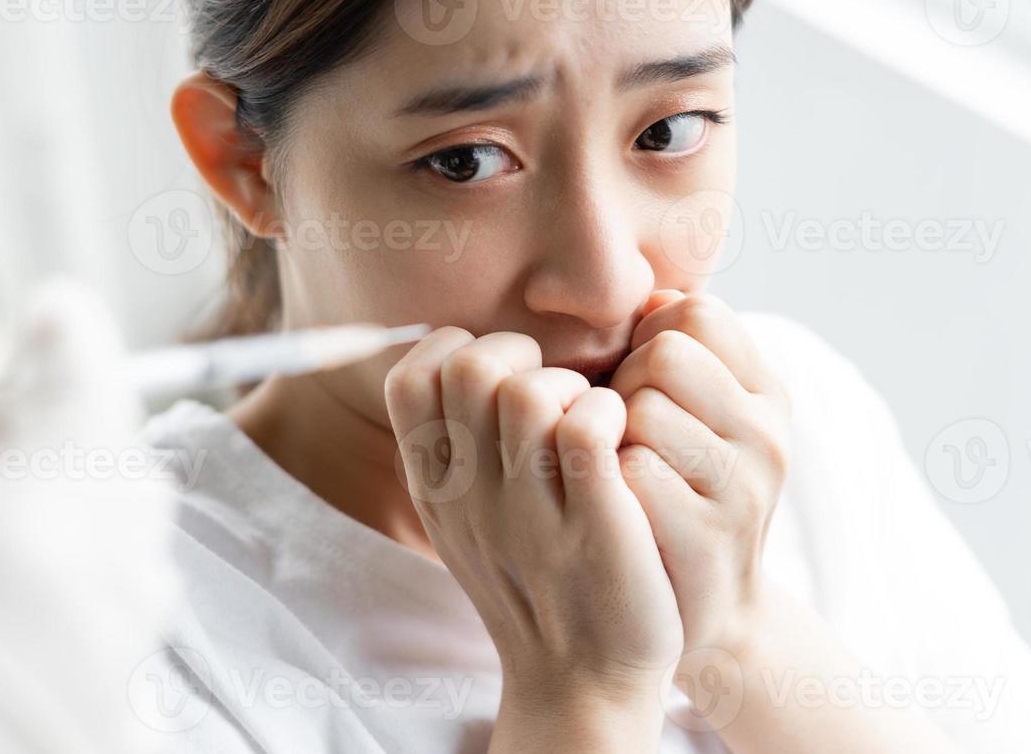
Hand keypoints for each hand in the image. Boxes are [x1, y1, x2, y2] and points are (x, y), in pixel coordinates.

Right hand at [384, 328, 682, 743]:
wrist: (584, 682)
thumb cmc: (537, 576)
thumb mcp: (469, 514)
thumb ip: (458, 439)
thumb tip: (462, 348)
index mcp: (435, 488)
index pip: (410, 377)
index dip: (460, 349)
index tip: (504, 376)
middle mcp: (470, 499)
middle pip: (471, 368)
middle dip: (523, 357)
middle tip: (557, 396)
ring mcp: (528, 516)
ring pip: (528, 392)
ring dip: (573, 388)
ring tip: (592, 422)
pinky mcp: (592, 527)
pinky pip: (587, 428)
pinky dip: (610, 415)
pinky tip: (620, 441)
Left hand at [609, 290, 790, 664]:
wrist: (697, 607)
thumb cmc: (677, 488)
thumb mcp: (698, 414)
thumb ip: (677, 350)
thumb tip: (648, 293)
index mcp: (768, 393)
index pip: (696, 313)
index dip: (647, 338)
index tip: (640, 383)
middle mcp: (768, 435)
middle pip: (665, 354)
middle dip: (624, 385)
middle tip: (623, 431)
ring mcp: (744, 489)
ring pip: (643, 410)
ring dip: (612, 436)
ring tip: (620, 469)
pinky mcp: (707, 539)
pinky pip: (630, 471)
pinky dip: (608, 483)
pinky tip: (617, 506)